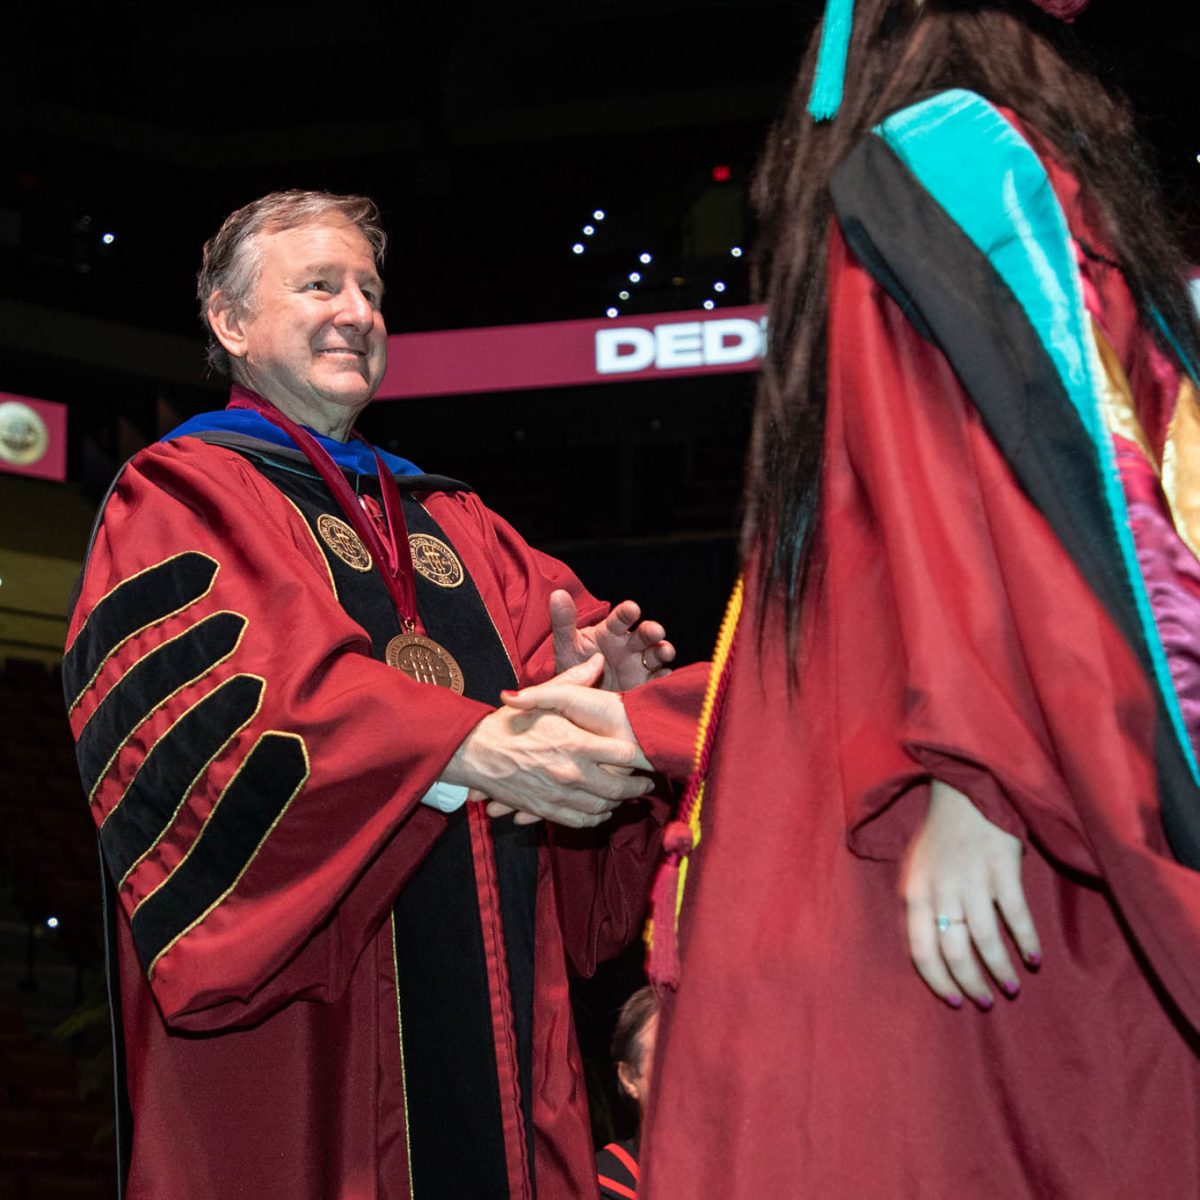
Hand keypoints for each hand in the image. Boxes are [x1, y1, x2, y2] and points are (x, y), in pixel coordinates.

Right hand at [445, 657, 652, 828]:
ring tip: (625, 796)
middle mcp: (571, 773)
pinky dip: (596, 817)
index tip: (644, 758)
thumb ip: (574, 681)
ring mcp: (559, 795)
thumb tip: (598, 659)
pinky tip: (600, 809)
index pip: (623, 756)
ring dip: (618, 804)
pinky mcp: (547, 810)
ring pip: (602, 807)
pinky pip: (581, 820)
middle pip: (619, 788)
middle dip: (636, 787)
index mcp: (575, 743)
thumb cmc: (509, 724)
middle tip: (644, 784)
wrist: (475, 753)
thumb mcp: (544, 699)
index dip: (639, 759)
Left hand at [550, 589, 675, 690]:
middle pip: (643, 635)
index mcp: (610, 632)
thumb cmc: (574, 666)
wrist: (577, 698)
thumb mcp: (566, 645)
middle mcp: (629, 645)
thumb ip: (563, 621)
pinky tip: (664, 675)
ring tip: (665, 651)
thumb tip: (557, 594)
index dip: (627, 613)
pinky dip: (663, 677)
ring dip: (662, 651)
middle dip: (651, 631)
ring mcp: (639, 664)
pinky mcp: (644, 683)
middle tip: (656, 631)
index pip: (620, 619)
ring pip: (655, 654)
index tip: (632, 608)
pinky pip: (656, 679)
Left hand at [902, 779, 1041, 1009]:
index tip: (955, 1001)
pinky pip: (1015, 915)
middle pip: (954, 952)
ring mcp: (971, 879)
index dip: (938, 982)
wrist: (964, 790)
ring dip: (1000, 970)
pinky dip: (1026, 941)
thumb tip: (937, 954)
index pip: (921, 951)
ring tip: (1011, 987)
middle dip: (972, 983)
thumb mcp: (918, 871)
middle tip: (986, 1001)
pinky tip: (1033, 958)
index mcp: (916, 892)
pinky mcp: (1001, 867)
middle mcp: (941, 889)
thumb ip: (925, 907)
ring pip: (985, 940)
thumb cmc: (941, 835)